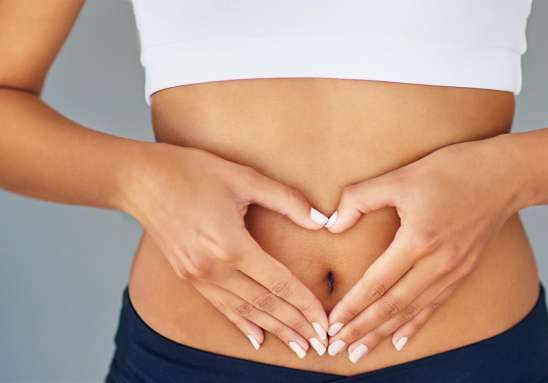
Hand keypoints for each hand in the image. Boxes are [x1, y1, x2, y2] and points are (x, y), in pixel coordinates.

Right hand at [123, 143, 330, 357]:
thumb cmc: (191, 172)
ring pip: (244, 311)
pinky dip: (242, 324)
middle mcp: (213, 268)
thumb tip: (321, 220)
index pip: (279, 283)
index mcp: (231, 245)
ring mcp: (198, 276)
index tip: (324, 322)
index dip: (305, 304)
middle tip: (320, 344)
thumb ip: (287, 200)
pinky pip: (221, 307)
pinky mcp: (188, 277)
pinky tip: (257, 339)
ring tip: (298, 346)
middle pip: (264, 305)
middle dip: (295, 326)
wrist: (139, 180)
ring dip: (273, 330)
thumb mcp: (244, 177)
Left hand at [323, 137, 525, 362]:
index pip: (376, 283)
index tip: (331, 325)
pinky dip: (415, 325)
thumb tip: (333, 224)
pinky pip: (435, 305)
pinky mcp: (464, 272)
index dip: (352, 307)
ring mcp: (453, 271)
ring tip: (360, 352)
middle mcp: (437, 263)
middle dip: (362, 329)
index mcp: (418, 240)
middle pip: (391, 306)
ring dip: (383, 333)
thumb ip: (360, 198)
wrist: (504, 175)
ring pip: (411, 311)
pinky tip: (400, 340)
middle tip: (336, 348)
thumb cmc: (452, 170)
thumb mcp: (400, 176)